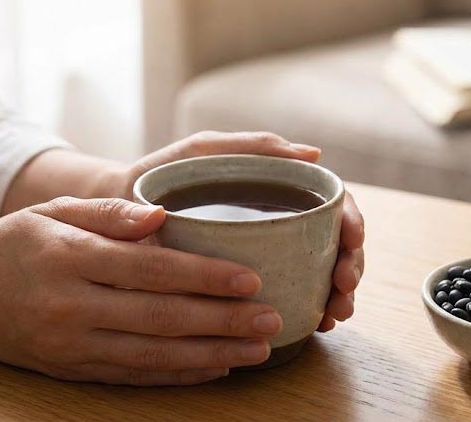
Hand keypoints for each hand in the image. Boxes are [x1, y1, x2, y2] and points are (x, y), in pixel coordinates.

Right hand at [0, 197, 283, 384]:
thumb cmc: (14, 241)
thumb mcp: (53, 212)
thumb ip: (109, 212)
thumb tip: (161, 215)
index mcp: (71, 260)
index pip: (150, 270)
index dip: (204, 277)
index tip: (250, 279)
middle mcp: (72, 308)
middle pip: (161, 318)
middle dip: (222, 321)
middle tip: (272, 319)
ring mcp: (71, 346)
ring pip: (153, 355)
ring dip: (211, 354)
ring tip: (257, 350)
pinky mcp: (70, 370)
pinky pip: (133, 376)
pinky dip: (178, 375)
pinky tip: (214, 368)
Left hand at [125, 131, 365, 331]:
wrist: (118, 215)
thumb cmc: (162, 174)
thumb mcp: (204, 151)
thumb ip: (252, 146)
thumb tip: (314, 155)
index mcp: (278, 188)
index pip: (332, 204)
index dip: (351, 223)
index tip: (351, 242)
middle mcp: (281, 221)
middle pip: (336, 244)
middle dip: (350, 267)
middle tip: (344, 291)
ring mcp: (270, 253)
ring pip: (322, 274)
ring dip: (339, 295)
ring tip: (335, 315)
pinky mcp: (251, 282)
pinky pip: (294, 298)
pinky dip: (313, 310)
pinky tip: (317, 324)